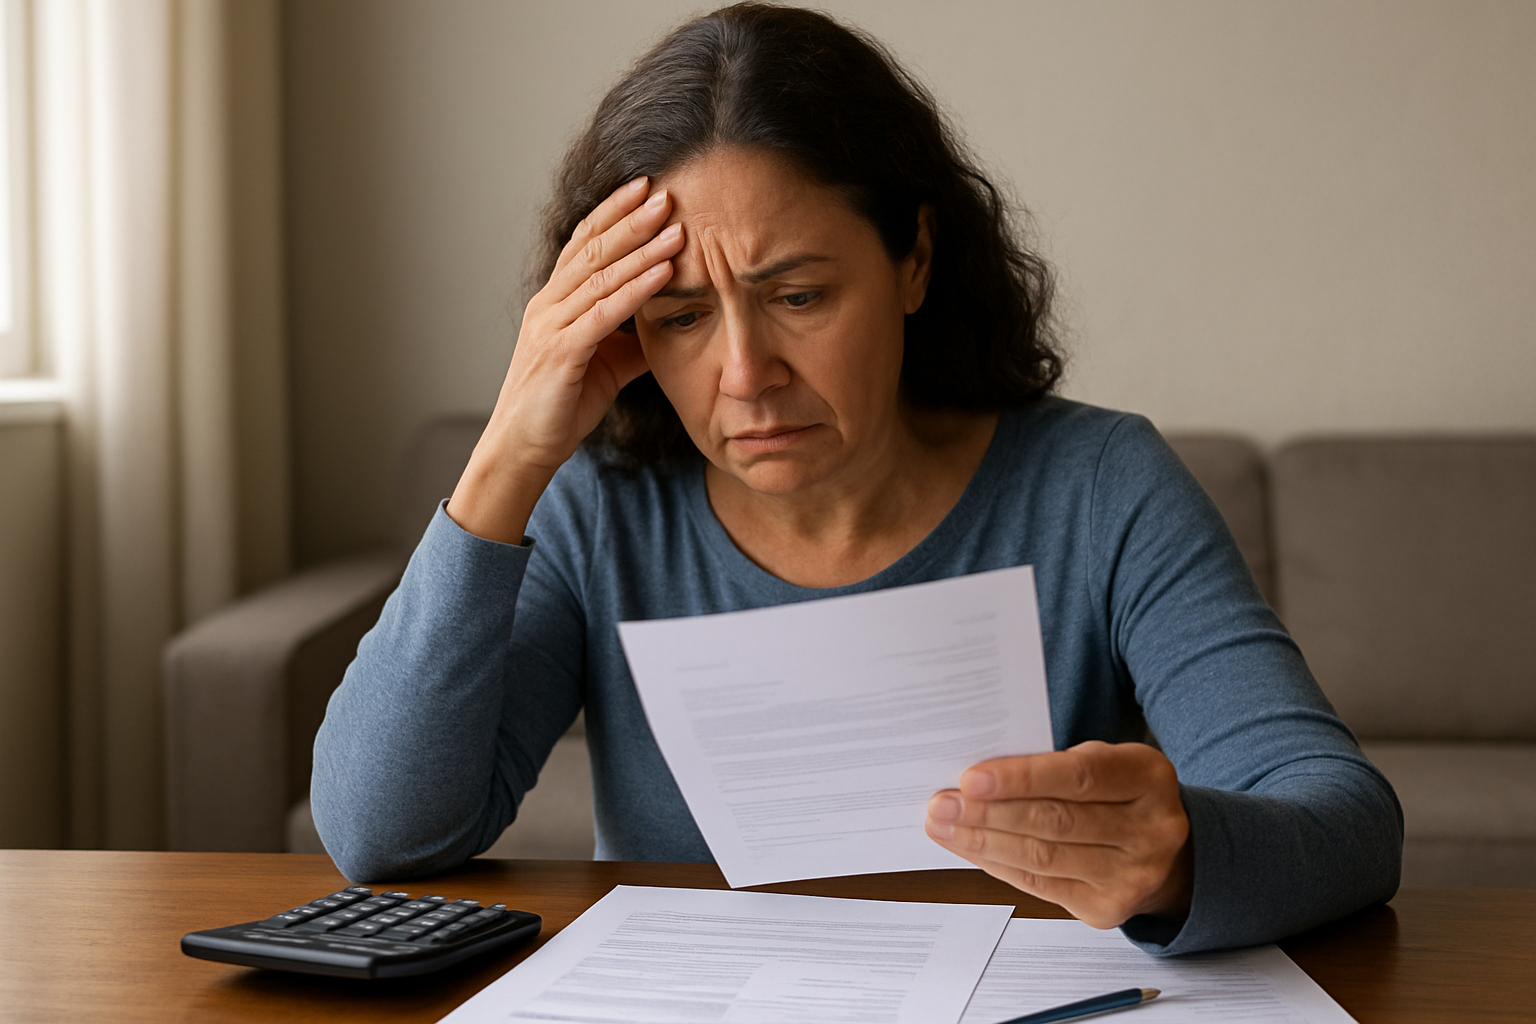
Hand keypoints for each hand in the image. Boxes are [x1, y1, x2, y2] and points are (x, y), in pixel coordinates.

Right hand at [448, 177, 685, 542]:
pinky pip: (604, 313)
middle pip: (592, 249)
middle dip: (631, 219)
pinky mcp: (561, 353)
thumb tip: (670, 319)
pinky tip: (663, 272)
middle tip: (666, 192)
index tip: (646, 189)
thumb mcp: (606, 363)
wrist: (525, 448)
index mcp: (555, 302)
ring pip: (600, 276)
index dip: (614, 214)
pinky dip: (636, 290)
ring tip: (675, 225)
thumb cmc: (562, 406)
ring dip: (640, 248)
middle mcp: (549, 305)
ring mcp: (552, 326)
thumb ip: (632, 337)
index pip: (584, 244)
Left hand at [925, 741, 1192, 928]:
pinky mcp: (1108, 908)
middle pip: (1056, 821)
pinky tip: (970, 848)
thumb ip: (1054, 764)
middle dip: (989, 814)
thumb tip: (977, 778)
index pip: (1079, 776)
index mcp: (1148, 777)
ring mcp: (1133, 875)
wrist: (1166, 852)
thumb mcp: (1103, 761)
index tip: (971, 779)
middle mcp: (1150, 829)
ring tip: (943, 825)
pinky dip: (997, 865)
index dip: (1022, 778)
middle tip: (942, 804)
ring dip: (983, 842)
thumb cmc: (1116, 793)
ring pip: (1043, 858)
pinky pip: (1040, 886)